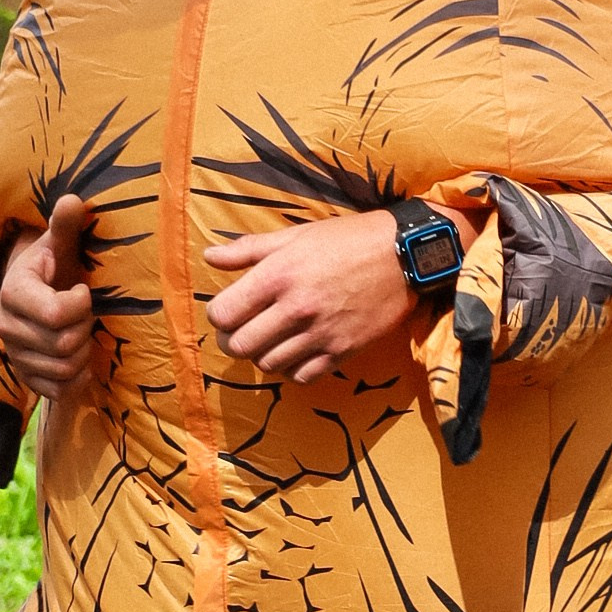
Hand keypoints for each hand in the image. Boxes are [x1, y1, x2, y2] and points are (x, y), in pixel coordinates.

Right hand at [0, 195, 95, 395]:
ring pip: (64, 368)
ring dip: (84, 351)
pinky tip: (79, 358)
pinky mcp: (26, 378)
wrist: (39, 296)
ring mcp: (15, 355)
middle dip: (84, 327)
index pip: (55, 315)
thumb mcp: (60, 245)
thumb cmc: (56, 267)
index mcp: (14, 292)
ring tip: (81, 331)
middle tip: (85, 313)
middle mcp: (6, 327)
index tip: (81, 290)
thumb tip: (72, 200)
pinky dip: (77, 378)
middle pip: (64, 343)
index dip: (80, 304)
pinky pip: (60, 390)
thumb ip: (65, 226)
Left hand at [209, 210, 454, 383]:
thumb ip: (248, 249)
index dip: (219, 314)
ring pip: (268, 364)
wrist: (403, 254)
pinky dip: (292, 369)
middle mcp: (295, 308)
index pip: (223, 313)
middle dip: (234, 340)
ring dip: (263, 355)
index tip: (228, 309)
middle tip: (243, 330)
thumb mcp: (295, 236)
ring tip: (271, 340)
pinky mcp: (342, 351)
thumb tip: (209, 256)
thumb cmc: (346, 239)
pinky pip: (302, 376)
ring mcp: (319, 333)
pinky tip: (296, 352)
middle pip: (240, 346)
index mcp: (278, 275)